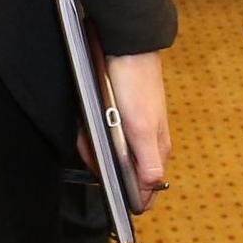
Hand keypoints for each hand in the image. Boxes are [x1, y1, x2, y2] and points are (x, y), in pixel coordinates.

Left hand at [101, 50, 169, 212]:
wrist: (126, 47)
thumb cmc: (137, 86)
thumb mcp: (142, 128)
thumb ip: (148, 162)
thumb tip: (151, 190)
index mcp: (157, 151)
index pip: (146, 189)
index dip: (126, 195)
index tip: (109, 189)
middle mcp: (146, 143)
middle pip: (122, 171)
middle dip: (102, 167)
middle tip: (90, 153)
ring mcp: (131, 129)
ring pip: (109, 153)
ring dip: (93, 149)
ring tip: (86, 134)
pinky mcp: (118, 117)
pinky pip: (101, 135)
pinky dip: (90, 134)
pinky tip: (85, 126)